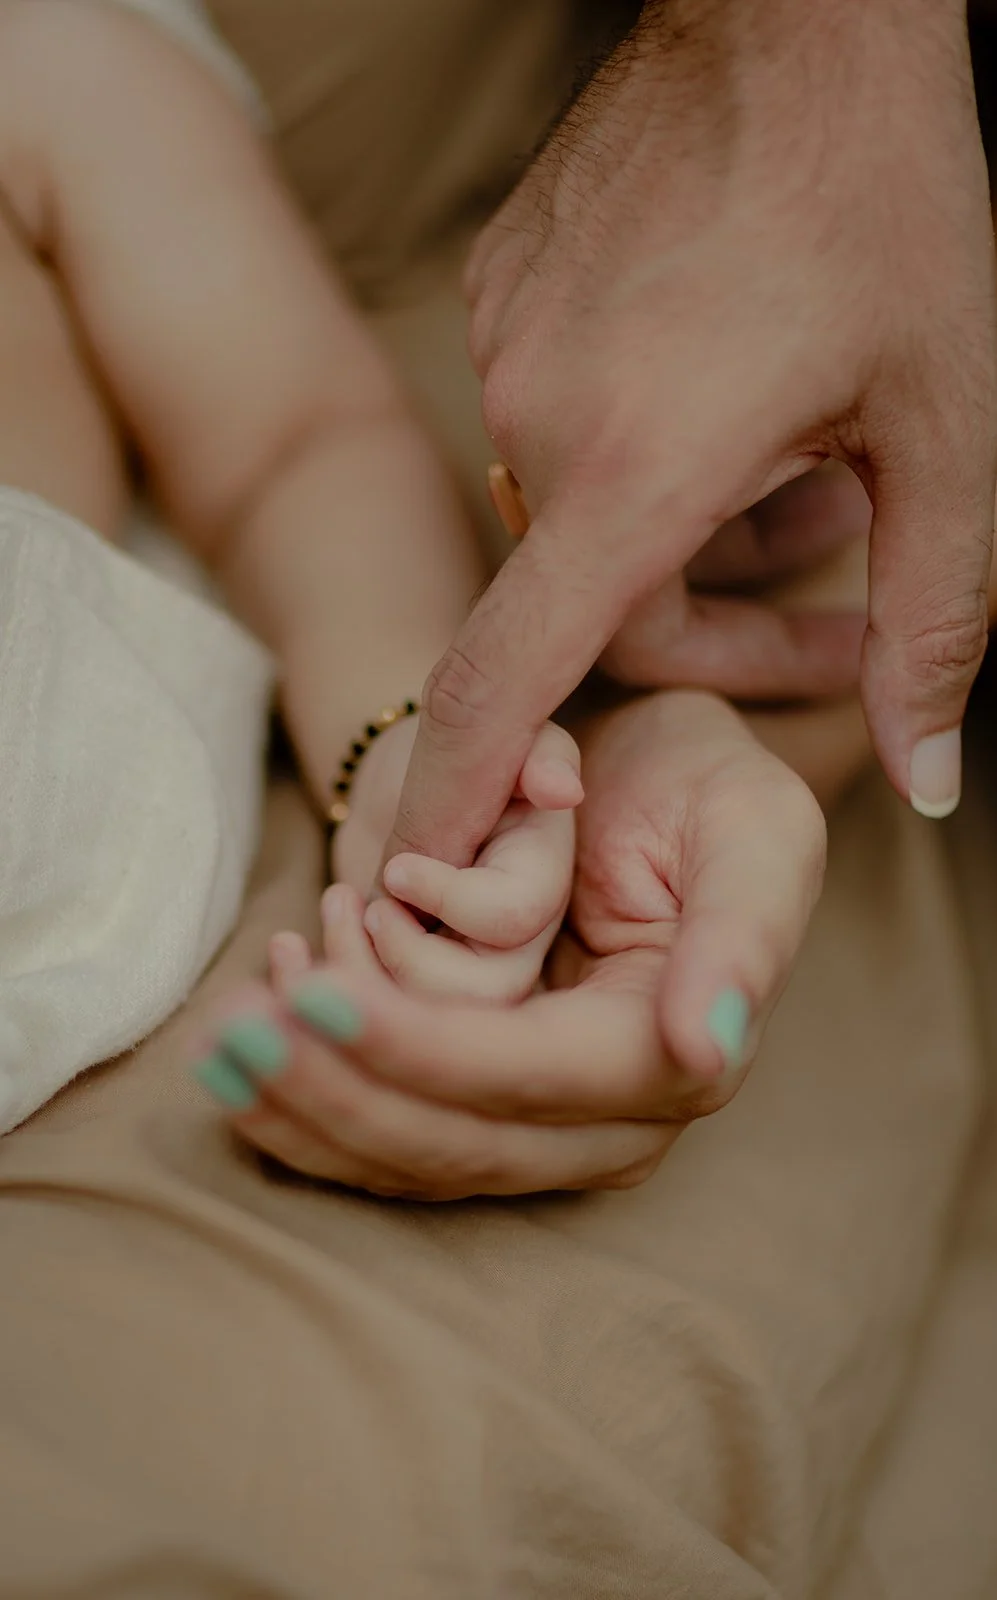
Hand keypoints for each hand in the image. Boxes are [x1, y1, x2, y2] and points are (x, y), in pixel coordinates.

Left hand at [192, 691, 824, 1197]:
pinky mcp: (487, 1117)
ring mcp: (545, 1133)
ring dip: (303, 1104)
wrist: (649, 785)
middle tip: (232, 1028)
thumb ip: (742, 937)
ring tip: (225, 1027)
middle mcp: (611, 1124)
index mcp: (672, 1060)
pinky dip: (308, 1102)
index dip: (415, 1049)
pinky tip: (251, 1038)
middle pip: (450, 1142)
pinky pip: (386, 1140)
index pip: (525, 1078)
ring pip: (405, 1158)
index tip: (311, 998)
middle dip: (332, 1088)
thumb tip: (702, 1053)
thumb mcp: (753, 826)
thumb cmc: (704, 786)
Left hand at [333, 714, 581, 1001]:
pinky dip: (318, 990)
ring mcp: (468, 975)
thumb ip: (533, 756)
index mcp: (544, 875)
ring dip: (358, 973)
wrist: (402, 787)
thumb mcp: (495, 734)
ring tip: (337, 904)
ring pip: (426, 1022)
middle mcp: (523, 940)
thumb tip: (559, 789)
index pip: (515, 916)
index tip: (398, 866)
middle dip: (408, 959)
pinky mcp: (412, 996)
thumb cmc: (454, 751)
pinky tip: (290, 947)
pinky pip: (372, 1028)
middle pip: (484, 997)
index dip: (450, 899)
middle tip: (368, 905)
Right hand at [387, 0, 994, 871]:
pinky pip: (560, 425)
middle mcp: (543, 419)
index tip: (428, 861)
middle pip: (602, 602)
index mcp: (637, 466)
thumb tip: (926, 773)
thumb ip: (931, 617)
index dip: (462, 784)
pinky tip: (731, 379)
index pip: (510, 672)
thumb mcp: (945, 422)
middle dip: (726, 615)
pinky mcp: (504, 297)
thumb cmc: (883, 198)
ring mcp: (510, 349)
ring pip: (584, 513)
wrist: (797, 11)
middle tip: (846, 551)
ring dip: (694, 522)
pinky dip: (644, 447)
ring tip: (810, 449)